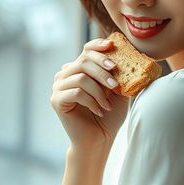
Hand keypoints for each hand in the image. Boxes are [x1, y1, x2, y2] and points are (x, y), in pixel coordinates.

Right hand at [50, 37, 128, 152]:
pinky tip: (99, 111)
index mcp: (79, 69)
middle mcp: (65, 75)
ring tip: (107, 104)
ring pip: (81, 77)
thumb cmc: (108, 115)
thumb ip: (117, 74)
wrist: (99, 139)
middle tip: (115, 84)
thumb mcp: (117, 91)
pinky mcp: (56, 100)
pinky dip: (91, 101)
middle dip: (102, 71)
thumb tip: (127, 55)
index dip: (98, 45)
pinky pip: (76, 92)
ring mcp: (59, 87)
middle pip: (83, 61)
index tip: (112, 46)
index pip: (86, 50)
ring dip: (98, 91)